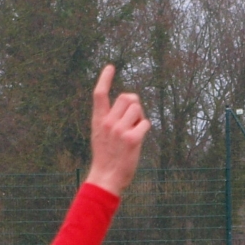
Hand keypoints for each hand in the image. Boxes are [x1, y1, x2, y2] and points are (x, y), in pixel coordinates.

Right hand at [85, 65, 148, 195]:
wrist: (106, 177)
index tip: (110, 66)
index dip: (105, 79)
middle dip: (134, 104)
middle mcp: (108, 122)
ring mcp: (120, 130)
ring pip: (137, 109)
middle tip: (133, 119)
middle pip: (127, 97)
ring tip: (133, 131)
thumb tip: (130, 104)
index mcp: (98, 120)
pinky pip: (145, 123)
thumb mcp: (101, 135)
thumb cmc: (106, 157)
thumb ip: (110, 119)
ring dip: (140, 117)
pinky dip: (144, 129)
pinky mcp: (132, 139)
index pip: (99, 94)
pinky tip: (138, 140)